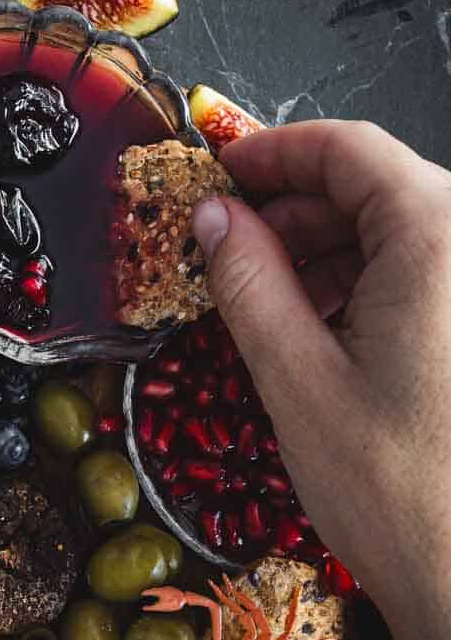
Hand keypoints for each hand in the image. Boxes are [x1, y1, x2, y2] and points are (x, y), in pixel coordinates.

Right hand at [192, 118, 450, 623]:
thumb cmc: (397, 490)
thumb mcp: (294, 376)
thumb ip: (247, 280)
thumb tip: (212, 216)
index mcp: (437, 237)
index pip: (346, 149)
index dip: (270, 151)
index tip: (215, 173)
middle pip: (375, 186)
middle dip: (293, 211)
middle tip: (224, 250)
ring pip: (398, 230)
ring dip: (326, 253)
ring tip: (266, 306)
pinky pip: (423, 274)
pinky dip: (365, 286)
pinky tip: (319, 333)